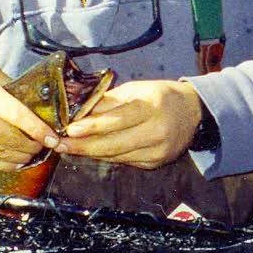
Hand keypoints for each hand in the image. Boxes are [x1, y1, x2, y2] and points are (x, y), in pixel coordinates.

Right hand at [0, 56, 59, 170]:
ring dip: (21, 157)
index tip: (54, 138)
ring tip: (32, 153)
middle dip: (33, 145)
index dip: (39, 130)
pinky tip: (14, 161)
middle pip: (12, 139)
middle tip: (44, 144)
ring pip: (0, 155)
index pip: (18, 115)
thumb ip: (7, 86)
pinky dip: (3, 165)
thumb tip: (32, 103)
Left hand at [54, 79, 202, 168]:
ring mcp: (158, 151)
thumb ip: (108, 102)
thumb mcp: (135, 89)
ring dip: (90, 153)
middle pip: (115, 144)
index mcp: (152, 107)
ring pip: (117, 156)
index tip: (69, 130)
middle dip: (83, 146)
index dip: (93, 126)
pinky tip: (90, 152)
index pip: (118, 120)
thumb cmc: (159, 95)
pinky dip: (105, 156)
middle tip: (59, 145)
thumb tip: (77, 111)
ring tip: (68, 148)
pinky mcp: (156, 163)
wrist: (193, 111)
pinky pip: (124, 161)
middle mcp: (157, 131)